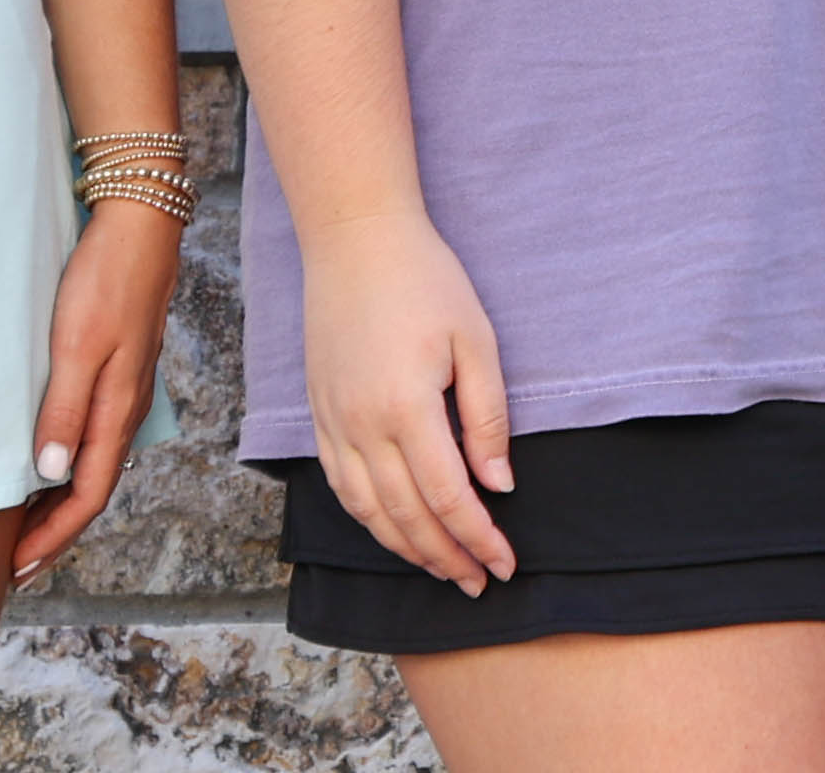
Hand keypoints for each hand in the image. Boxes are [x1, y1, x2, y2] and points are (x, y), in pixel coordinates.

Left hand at [11, 198, 183, 580]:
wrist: (140, 224)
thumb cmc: (105, 280)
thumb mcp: (77, 344)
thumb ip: (64, 409)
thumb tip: (49, 473)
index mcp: (118, 410)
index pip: (87, 495)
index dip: (52, 537)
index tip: (16, 569)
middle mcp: (125, 408)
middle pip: (92, 489)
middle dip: (54, 533)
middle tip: (15, 567)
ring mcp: (124, 389)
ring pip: (93, 464)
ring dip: (60, 502)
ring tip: (23, 526)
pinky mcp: (117, 369)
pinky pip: (93, 436)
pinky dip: (68, 465)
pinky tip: (47, 461)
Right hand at [300, 206, 517, 593]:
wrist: (356, 241)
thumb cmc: (427, 281)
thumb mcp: (476, 339)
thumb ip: (487, 416)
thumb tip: (498, 485)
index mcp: (406, 408)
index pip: (446, 498)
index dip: (477, 538)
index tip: (504, 564)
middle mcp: (362, 426)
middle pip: (406, 517)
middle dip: (446, 557)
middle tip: (479, 582)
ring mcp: (334, 424)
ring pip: (369, 512)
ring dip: (407, 549)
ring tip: (443, 569)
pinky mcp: (319, 416)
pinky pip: (341, 487)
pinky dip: (370, 520)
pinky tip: (394, 532)